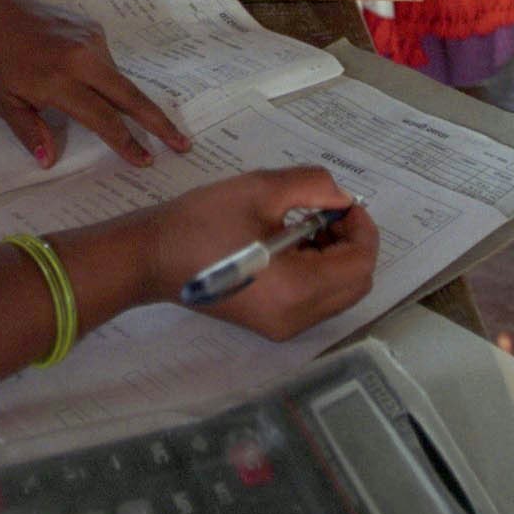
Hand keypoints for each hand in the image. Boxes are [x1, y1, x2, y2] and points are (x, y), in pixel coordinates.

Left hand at [0, 0, 189, 167]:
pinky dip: (105, 79)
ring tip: (108, 108)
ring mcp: (91, 40)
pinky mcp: (93, 28)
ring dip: (123, 101)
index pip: (103, 118)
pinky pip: (108, 62)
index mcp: (59, 80)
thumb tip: (48, 161)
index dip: (126, 142)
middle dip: (158, 122)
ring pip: (118, 80)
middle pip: (130, 96)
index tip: (145, 160)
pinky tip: (87, 81)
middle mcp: (82, 58)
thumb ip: (30, 131)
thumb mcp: (4, 102)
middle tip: (182, 142)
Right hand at [139, 168, 378, 339]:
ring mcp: (283, 326)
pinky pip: (314, 300)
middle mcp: (296, 318)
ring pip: (338, 294)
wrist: (151, 256)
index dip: (362, 228)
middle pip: (355, 284)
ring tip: (306, 225)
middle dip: (352, 244)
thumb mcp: (261, 190)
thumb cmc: (202, 222)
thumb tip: (343, 197)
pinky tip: (290, 244)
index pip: (360, 264)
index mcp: (297, 290)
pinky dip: (317, 271)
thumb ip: (314, 187)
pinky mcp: (271, 324)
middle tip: (327, 213)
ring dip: (335, 257)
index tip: (342, 202)